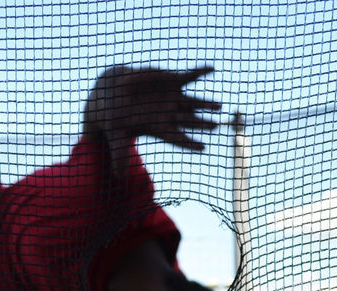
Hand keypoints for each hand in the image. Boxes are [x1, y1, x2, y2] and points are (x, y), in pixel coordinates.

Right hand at [83, 65, 220, 174]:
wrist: (119, 94)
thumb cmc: (119, 118)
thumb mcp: (117, 136)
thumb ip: (120, 153)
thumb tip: (118, 176)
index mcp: (161, 128)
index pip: (178, 138)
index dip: (189, 143)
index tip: (202, 147)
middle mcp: (172, 115)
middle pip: (190, 121)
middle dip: (202, 124)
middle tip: (215, 127)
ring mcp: (175, 98)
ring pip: (194, 102)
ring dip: (206, 104)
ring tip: (219, 106)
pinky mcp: (173, 82)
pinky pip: (189, 76)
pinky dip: (199, 72)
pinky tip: (211, 69)